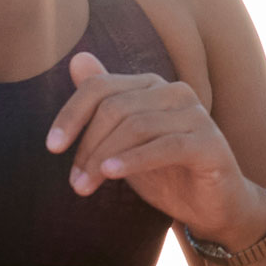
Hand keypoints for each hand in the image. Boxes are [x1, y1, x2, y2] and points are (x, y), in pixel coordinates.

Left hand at [47, 51, 265, 248]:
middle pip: (115, 108)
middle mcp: (175, 92)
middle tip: (75, 183)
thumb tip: (77, 59)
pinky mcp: (210, 143)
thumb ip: (104, 103)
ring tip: (84, 187)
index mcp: (152, 86)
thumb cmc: (166, 172)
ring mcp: (196, 115)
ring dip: (103, 158)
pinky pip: (165, 145)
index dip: (71, 114)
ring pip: (137, 126)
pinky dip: (133, 160)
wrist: (213, 206)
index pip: (100, 87)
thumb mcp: (125, 141)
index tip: (52, 147)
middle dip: (88, 146)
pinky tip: (111, 174)